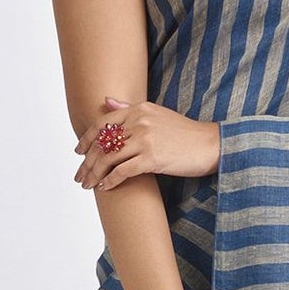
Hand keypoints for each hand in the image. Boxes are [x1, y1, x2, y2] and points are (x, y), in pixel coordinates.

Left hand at [73, 98, 219, 189]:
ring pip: (109, 158)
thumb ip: (129, 107)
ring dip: (95, 174)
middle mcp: (139, 121)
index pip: (102, 123)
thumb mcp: (156, 113)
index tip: (78, 151)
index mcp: (138, 109)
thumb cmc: (184, 133)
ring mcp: (145, 139)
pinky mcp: (152, 158)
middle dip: (87, 162)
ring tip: (88, 185)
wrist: (210, 145)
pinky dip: (110, 181)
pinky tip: (105, 188)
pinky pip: (122, 171)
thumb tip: (106, 101)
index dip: (87, 139)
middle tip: (79, 176)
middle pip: (103, 142)